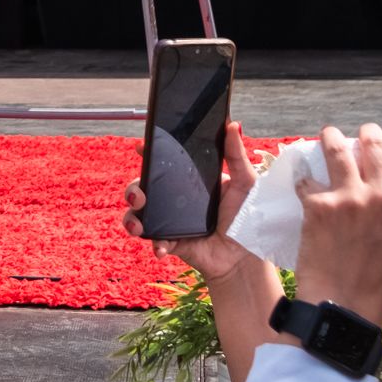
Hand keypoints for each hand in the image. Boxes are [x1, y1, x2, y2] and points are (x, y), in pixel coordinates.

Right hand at [121, 120, 262, 286]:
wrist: (247, 257)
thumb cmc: (249, 219)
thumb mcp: (245, 183)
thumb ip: (236, 155)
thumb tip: (233, 124)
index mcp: (190, 181)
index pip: (164, 164)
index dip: (149, 154)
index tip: (142, 146)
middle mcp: (175, 199)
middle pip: (143, 187)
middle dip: (134, 189)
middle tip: (140, 196)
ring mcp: (170, 221)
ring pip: (138, 213)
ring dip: (132, 217)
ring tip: (138, 224)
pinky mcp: (170, 241)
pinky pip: (152, 239)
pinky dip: (153, 243)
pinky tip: (161, 247)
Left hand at [292, 124, 381, 323]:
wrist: (344, 302)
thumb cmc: (373, 275)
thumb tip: (380, 176)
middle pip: (376, 142)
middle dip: (365, 131)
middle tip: (355, 134)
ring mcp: (352, 198)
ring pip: (337, 146)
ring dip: (330, 137)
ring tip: (326, 137)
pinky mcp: (320, 203)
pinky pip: (307, 176)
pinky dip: (303, 178)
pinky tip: (303, 182)